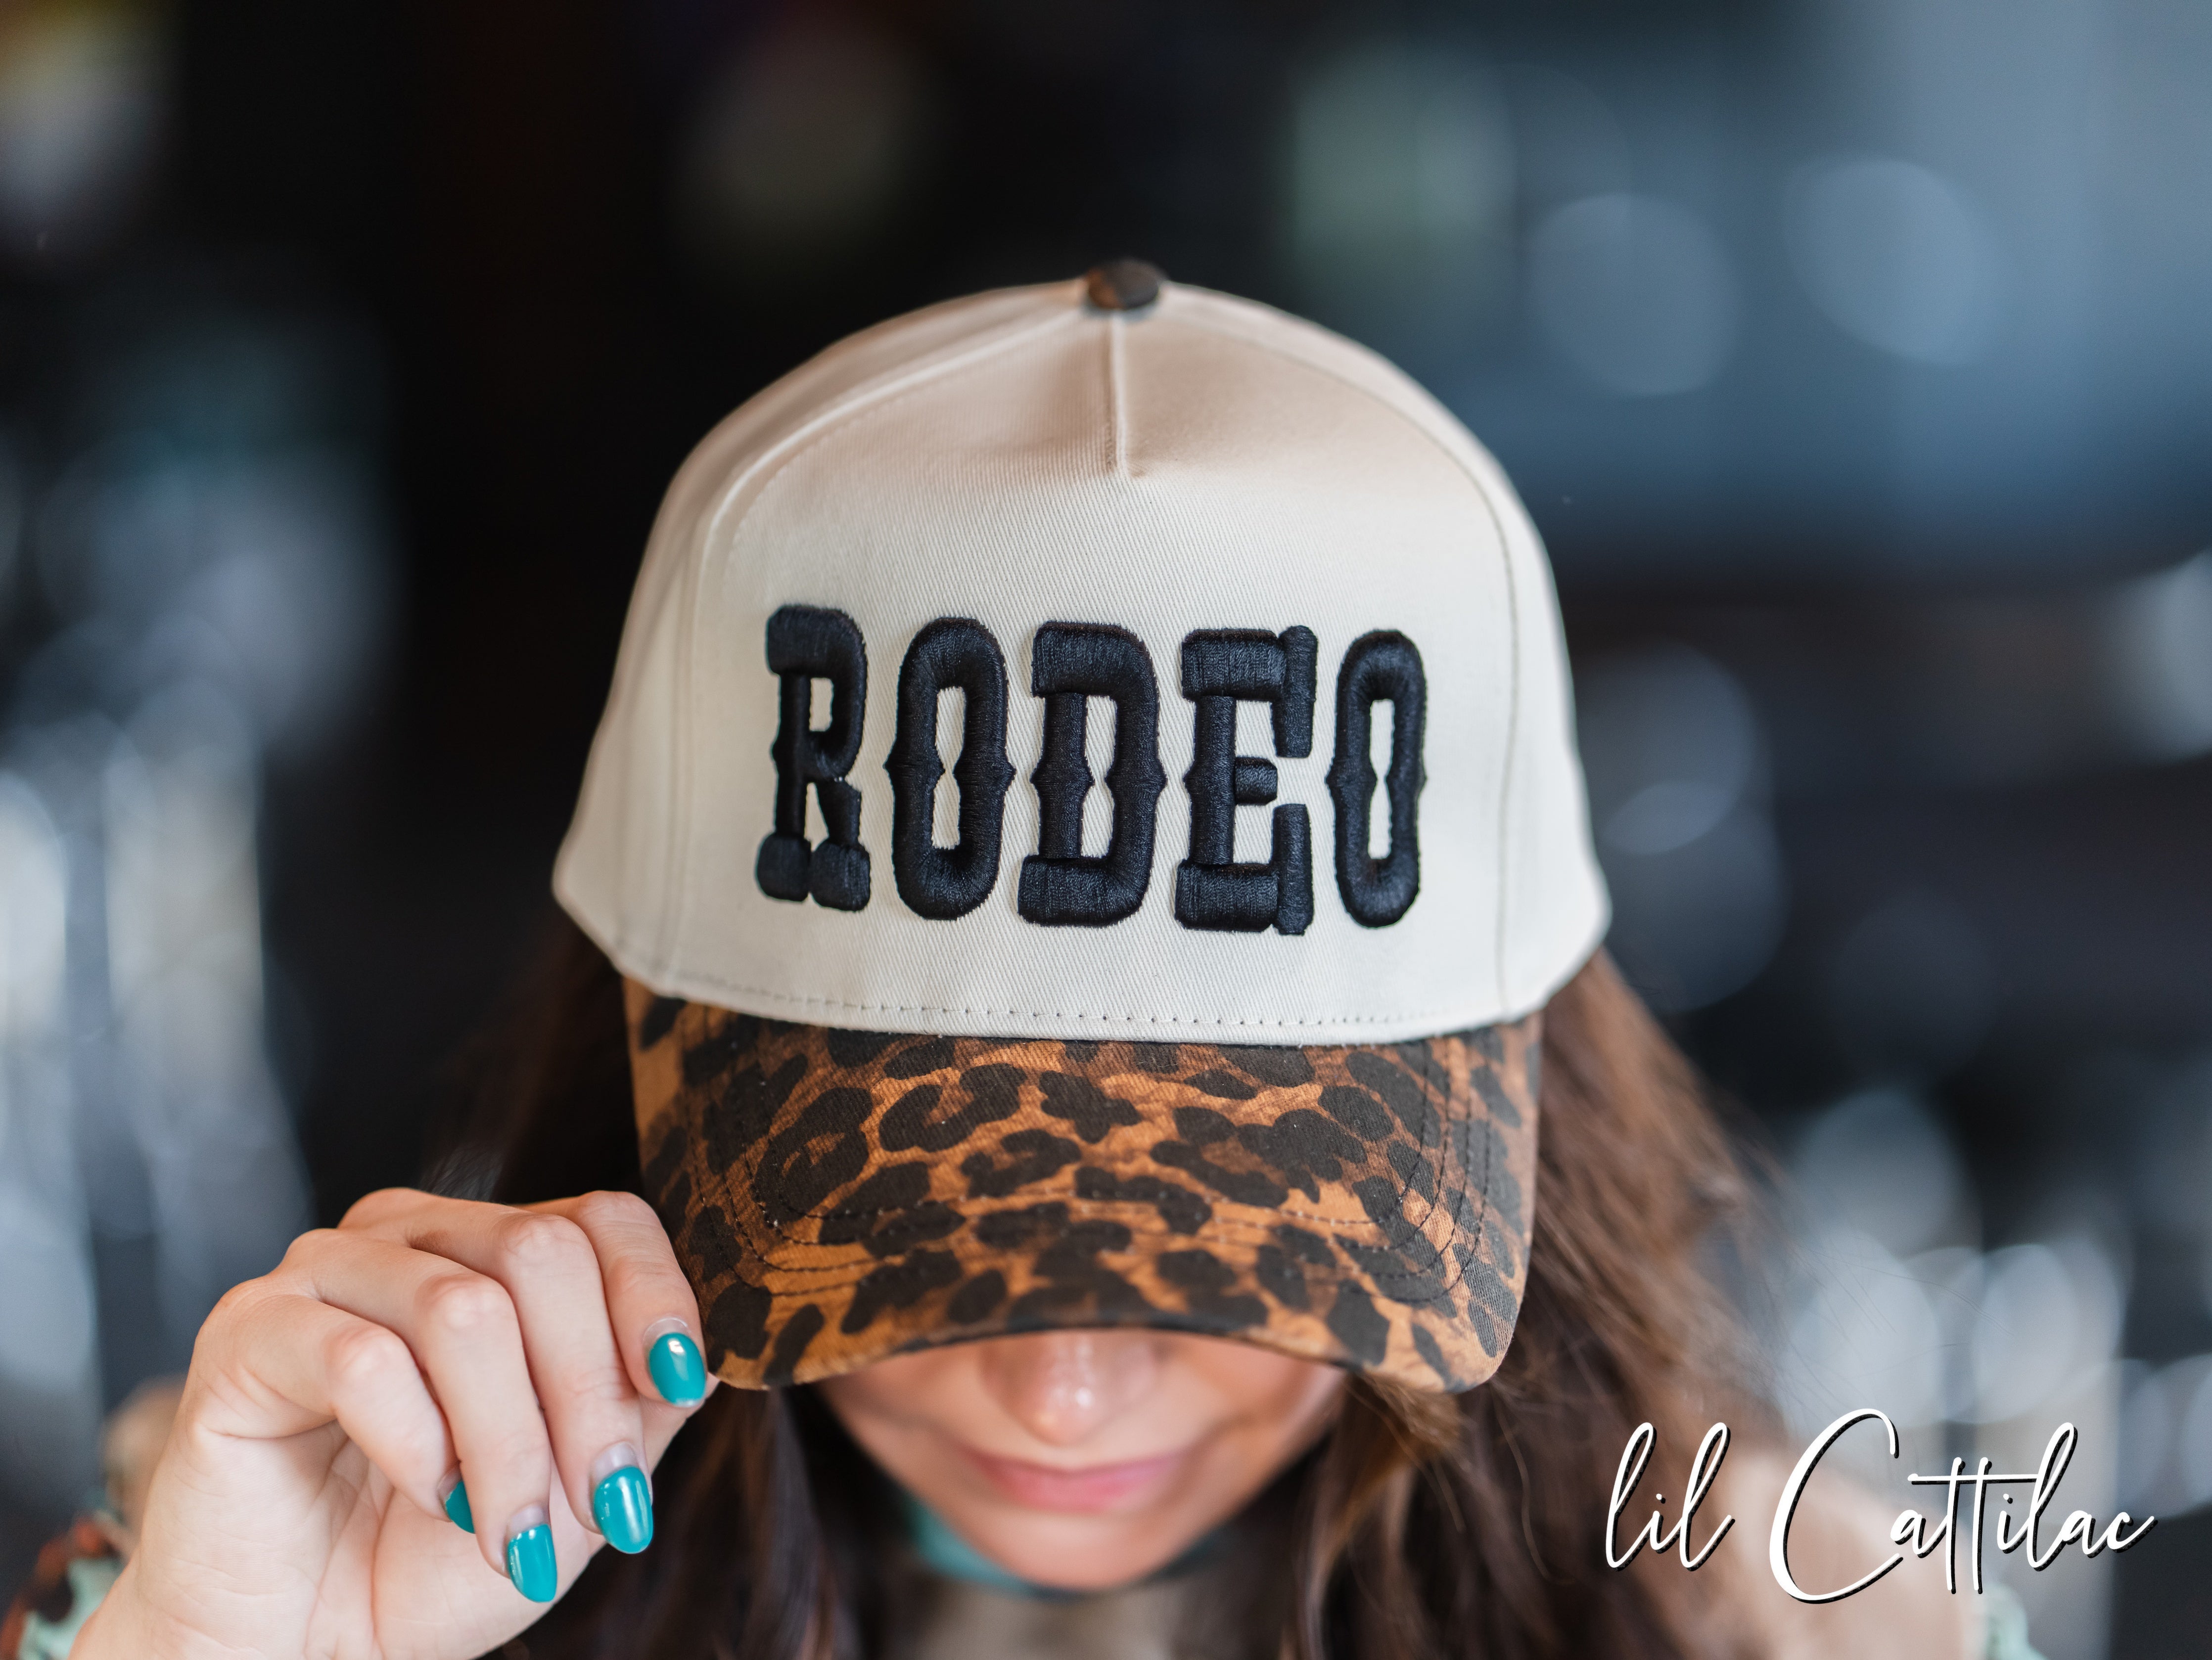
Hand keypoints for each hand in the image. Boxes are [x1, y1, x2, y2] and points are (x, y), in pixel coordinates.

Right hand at [75, 1189, 715, 1659]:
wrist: (303, 1643)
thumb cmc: (430, 1559)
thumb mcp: (571, 1481)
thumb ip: (639, 1404)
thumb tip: (711, 1350)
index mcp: (490, 1249)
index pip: (600, 1218)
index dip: (653, 1298)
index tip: (674, 1387)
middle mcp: (409, 1235)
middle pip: (541, 1254)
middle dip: (587, 1392)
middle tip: (599, 1501)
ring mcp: (322, 1271)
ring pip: (461, 1310)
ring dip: (510, 1440)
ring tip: (513, 1529)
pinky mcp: (249, 1330)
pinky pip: (360, 1359)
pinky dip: (420, 1444)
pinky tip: (434, 1499)